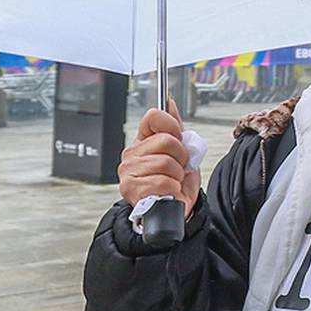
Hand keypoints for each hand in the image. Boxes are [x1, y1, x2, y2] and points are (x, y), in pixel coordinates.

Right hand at [117, 100, 198, 217]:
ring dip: (177, 175)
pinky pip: (163, 181)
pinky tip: (167, 192)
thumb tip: (169, 102)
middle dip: (180, 156)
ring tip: (172, 181)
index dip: (172, 127)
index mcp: (143, 141)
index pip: (154, 117)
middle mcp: (132, 154)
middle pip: (166, 140)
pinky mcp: (131, 189)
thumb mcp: (181, 151)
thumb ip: (175, 128)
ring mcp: (128, 171)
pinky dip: (172, 188)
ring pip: (166, 162)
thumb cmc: (177, 181)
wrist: (177, 209)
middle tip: (178, 168)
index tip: (178, 139)